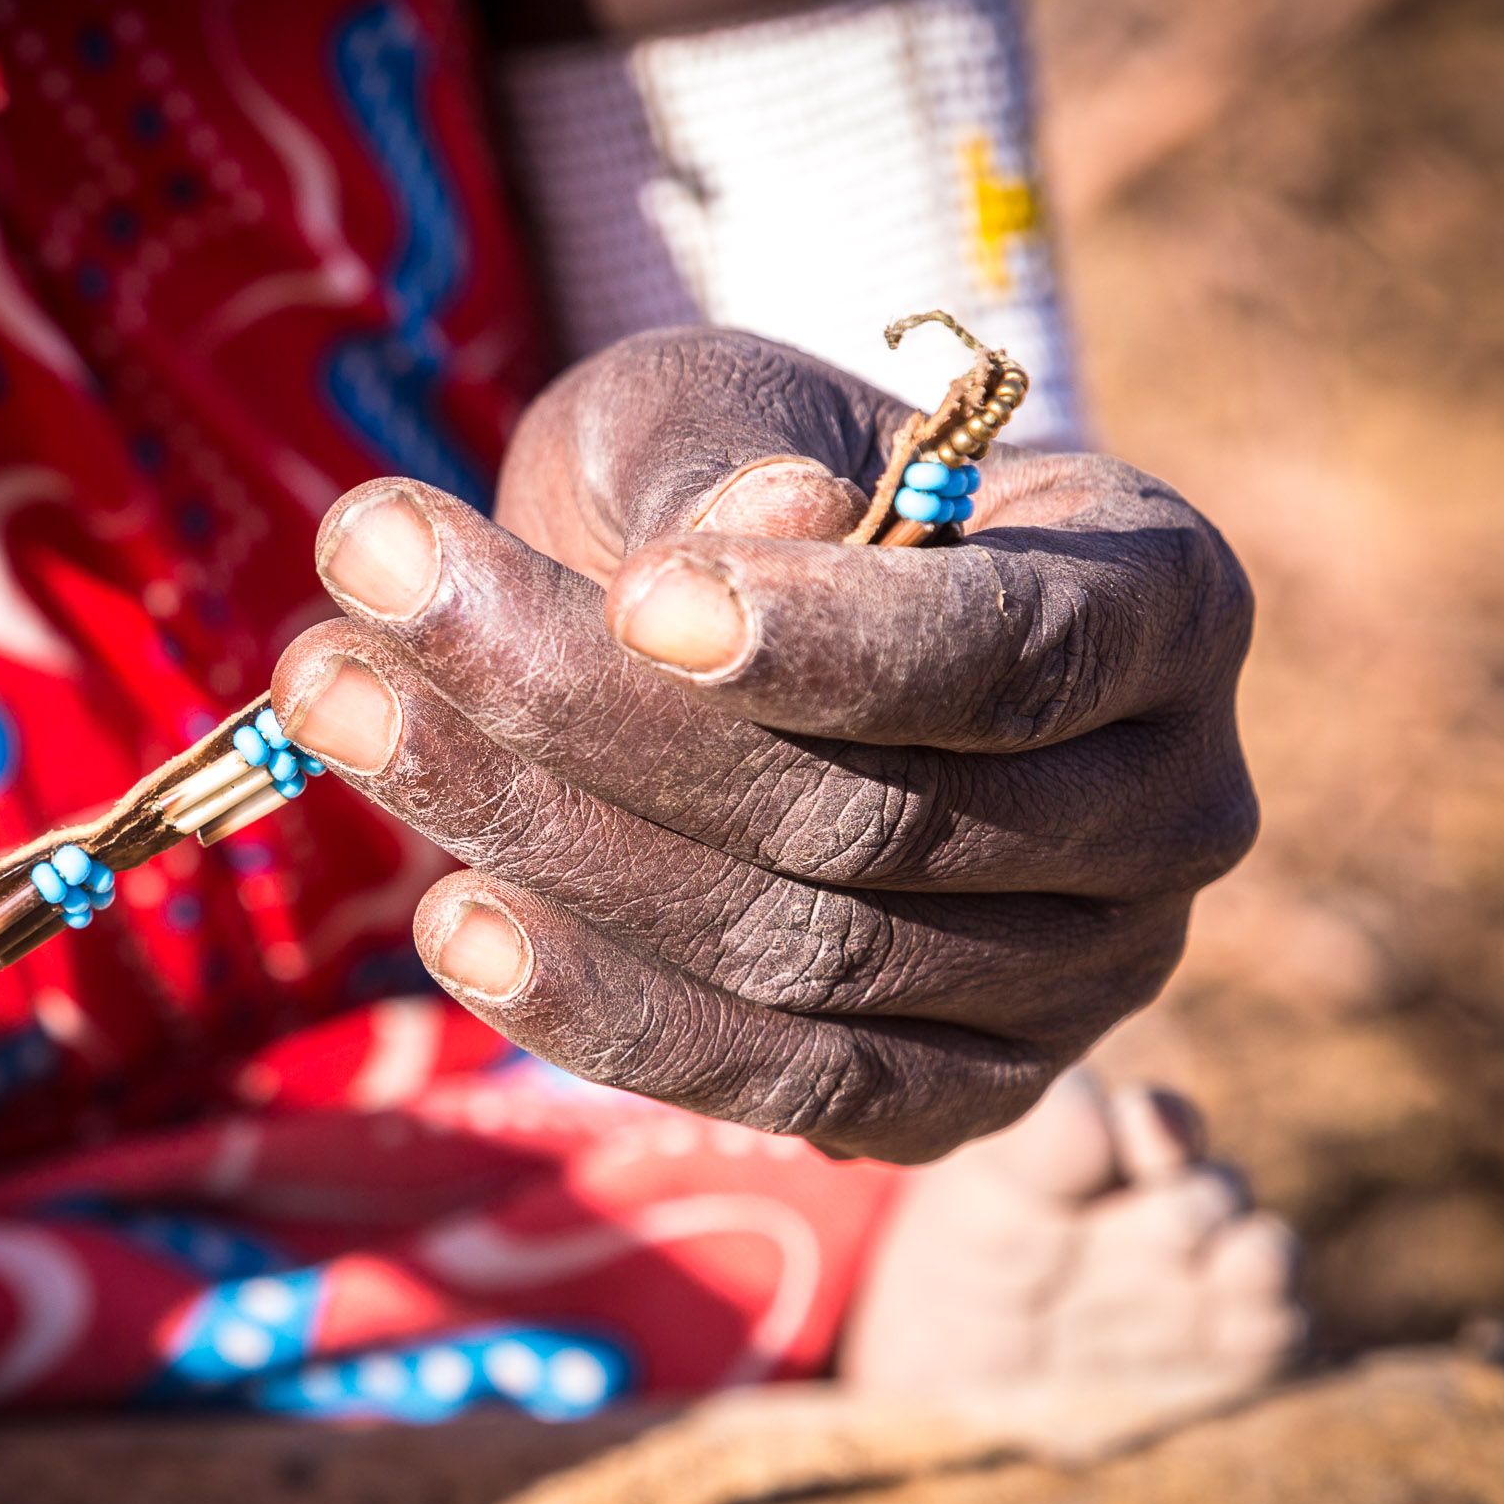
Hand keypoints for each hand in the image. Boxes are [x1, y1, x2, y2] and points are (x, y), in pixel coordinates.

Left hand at [270, 329, 1255, 1162]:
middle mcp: (1165, 809)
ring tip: (338, 709)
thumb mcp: (728, 410)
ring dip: (544, 840)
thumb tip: (771, 528)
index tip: (639, 603)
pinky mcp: (958, 1092)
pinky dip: (608, 1008)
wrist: (770, 615)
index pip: (1018, 653)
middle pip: (872, 815)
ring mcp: (1076, 979)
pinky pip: (783, 1078)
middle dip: (590, 719)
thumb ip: (731, 463)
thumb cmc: (758, 479)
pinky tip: (456, 924)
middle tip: (359, 609)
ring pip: (800, 948)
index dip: (830, 644)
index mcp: (1164, 602)